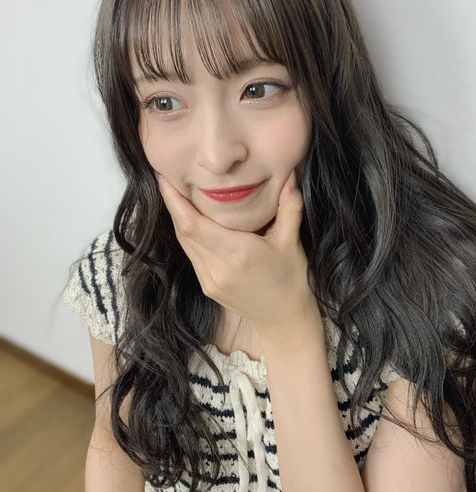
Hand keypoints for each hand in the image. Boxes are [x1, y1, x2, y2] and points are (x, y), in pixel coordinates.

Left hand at [155, 170, 318, 336]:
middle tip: (167, 176)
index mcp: (238, 254)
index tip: (165, 178)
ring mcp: (210, 280)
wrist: (284, 318)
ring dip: (177, 217)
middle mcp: (218, 269)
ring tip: (174, 192)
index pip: (193, 225)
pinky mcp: (207, 286)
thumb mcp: (293, 241)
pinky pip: (190, 253)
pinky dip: (187, 233)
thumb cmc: (291, 277)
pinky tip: (188, 218)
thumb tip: (291, 174)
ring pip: (184, 242)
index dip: (174, 202)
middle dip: (172, 203)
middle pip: (183, 231)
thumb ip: (290, 205)